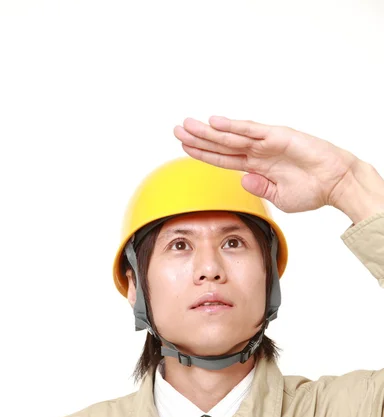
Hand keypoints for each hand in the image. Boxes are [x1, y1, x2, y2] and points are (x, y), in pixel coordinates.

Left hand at [173, 116, 358, 213]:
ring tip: (187, 125)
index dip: (203, 153)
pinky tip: (214, 122)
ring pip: (231, 135)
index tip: (185, 148)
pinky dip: (233, 126)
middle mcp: (258, 152)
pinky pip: (251, 130)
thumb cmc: (312, 190)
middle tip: (177, 130)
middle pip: (221, 144)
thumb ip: (260, 188)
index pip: (223, 159)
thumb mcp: (279, 197)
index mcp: (256, 167)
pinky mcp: (277, 136)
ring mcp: (266, 143)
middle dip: (198, 138)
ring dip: (208, 131)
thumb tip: (242, 180)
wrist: (336, 183)